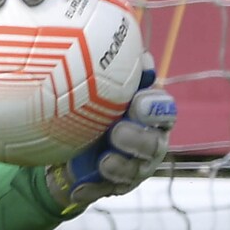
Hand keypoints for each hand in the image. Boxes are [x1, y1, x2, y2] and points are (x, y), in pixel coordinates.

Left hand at [45, 56, 176, 214]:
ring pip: (136, 170)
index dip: (154, 106)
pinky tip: (80, 186)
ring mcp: (135, 166)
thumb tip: (119, 39)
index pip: (161, 109)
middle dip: (141, 139)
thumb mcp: (94, 85)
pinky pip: (107, 190)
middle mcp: (148, 141)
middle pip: (154, 143)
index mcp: (148, 114)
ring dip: (121, 165)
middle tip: (119, 131)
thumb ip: (109, 68)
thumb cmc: (89, 104)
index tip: (139, 102)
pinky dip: (93, 187)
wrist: (68, 145)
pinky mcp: (116, 187)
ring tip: (105, 161)